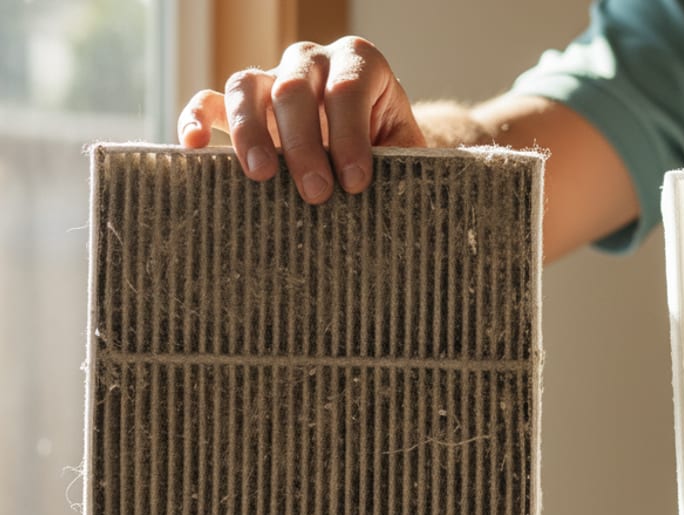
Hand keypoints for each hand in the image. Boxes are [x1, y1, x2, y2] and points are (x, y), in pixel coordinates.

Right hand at [178, 36, 424, 202]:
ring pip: (247, 87)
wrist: (372, 151)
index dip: (350, 137)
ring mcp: (272, 78)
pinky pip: (209, 101)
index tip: (356, 184)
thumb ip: (402, 165)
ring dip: (250, 131)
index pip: (348, 90)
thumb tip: (398, 200)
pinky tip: (193, 146)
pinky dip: (196, 117)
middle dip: (305, 144)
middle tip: (316, 193)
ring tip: (261, 176)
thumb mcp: (407, 154)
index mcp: (360, 64)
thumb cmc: (391, 152)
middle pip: (296, 89)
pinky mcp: (240, 105)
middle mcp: (312, 61)